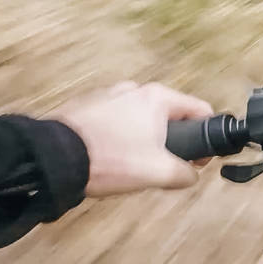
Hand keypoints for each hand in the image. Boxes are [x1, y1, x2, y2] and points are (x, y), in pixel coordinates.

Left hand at [48, 81, 214, 196]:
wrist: (55, 158)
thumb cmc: (111, 160)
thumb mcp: (158, 173)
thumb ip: (185, 174)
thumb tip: (190, 175)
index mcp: (157, 98)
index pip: (200, 110)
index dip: (207, 138)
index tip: (199, 160)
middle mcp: (134, 89)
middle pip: (168, 115)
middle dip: (172, 141)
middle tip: (163, 167)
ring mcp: (107, 94)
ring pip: (140, 117)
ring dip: (144, 138)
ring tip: (131, 164)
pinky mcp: (86, 104)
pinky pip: (114, 119)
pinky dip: (119, 135)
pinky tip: (109, 156)